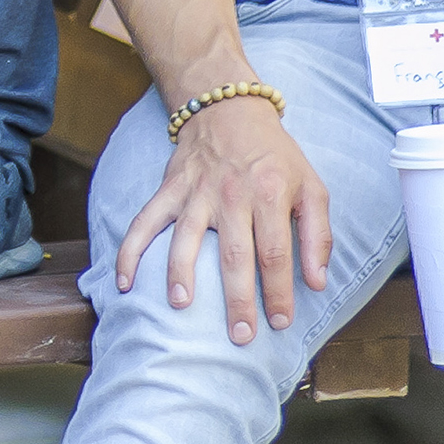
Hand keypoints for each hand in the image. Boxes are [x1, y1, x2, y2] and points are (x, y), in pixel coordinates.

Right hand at [114, 95, 329, 344]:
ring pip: (186, 239)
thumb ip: (318, 235)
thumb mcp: (312, 187)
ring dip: (182, 274)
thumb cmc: (275, 156)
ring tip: (182, 306)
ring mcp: (195, 192)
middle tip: (241, 335)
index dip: (278, 291)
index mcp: (270, 195)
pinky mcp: (169, 190)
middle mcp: (231, 194)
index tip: (280, 322)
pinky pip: (145, 222)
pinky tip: (126, 281)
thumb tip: (316, 282)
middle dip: (237, 299)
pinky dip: (131, 251)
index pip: (274, 252)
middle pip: (234, 254)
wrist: (227, 109)